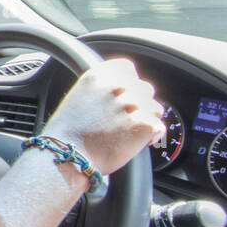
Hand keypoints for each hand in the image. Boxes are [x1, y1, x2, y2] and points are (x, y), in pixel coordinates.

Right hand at [42, 58, 166, 175]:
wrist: (68, 156)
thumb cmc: (67, 133)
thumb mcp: (78, 97)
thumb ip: (100, 88)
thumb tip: (117, 93)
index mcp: (100, 75)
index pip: (127, 69)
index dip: (128, 84)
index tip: (123, 97)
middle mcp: (118, 85)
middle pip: (144, 89)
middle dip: (138, 104)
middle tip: (123, 121)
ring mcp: (133, 104)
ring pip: (154, 109)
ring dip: (145, 120)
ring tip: (127, 133)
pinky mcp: (144, 123)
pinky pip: (158, 127)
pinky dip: (150, 136)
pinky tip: (135, 142)